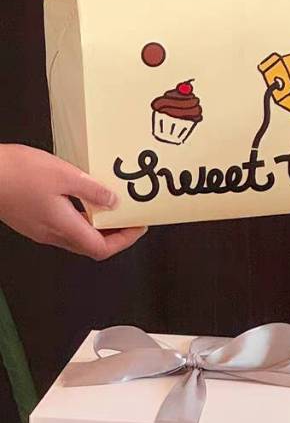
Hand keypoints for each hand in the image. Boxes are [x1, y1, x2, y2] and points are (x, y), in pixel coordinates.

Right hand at [0, 144, 146, 259]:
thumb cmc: (17, 173)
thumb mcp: (65, 175)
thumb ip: (93, 191)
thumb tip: (114, 203)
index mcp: (63, 227)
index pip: (101, 248)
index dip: (125, 241)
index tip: (138, 226)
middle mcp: (51, 234)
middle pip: (90, 245)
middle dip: (114, 235)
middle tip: (129, 218)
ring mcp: (38, 229)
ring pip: (75, 236)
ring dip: (97, 226)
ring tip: (111, 207)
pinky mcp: (30, 219)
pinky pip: (61, 226)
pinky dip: (80, 218)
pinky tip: (83, 199)